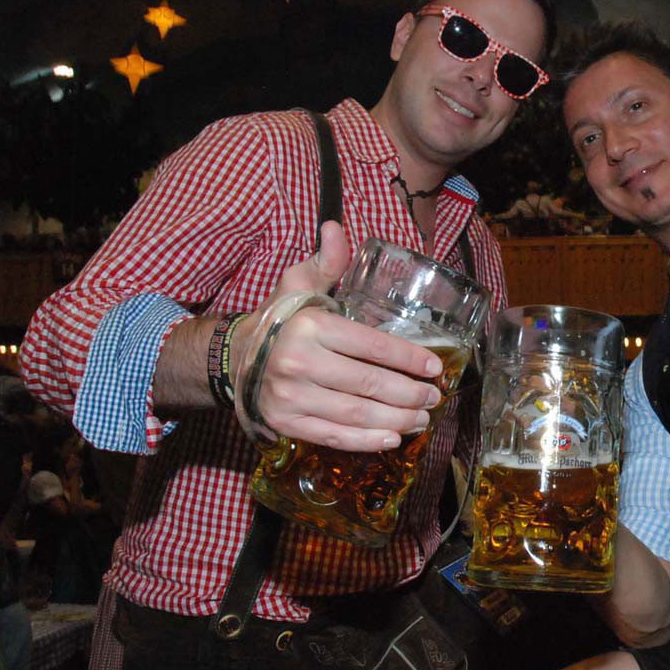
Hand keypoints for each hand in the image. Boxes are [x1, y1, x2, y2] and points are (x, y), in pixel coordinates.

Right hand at [232, 221, 445, 451]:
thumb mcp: (298, 285)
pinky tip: (392, 438)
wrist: (235, 358)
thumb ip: (325, 262)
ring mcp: (291, 397)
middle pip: (369, 384)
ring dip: (396, 420)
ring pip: (356, 414)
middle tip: (433, 397)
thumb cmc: (281, 320)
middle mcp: (299, 363)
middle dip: (410, 394)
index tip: (435, 368)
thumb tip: (335, 228)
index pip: (372, 346)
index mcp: (311, 327)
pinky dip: (366, 441)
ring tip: (421, 419)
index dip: (409, 359)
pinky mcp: (287, 423)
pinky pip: (334, 436)